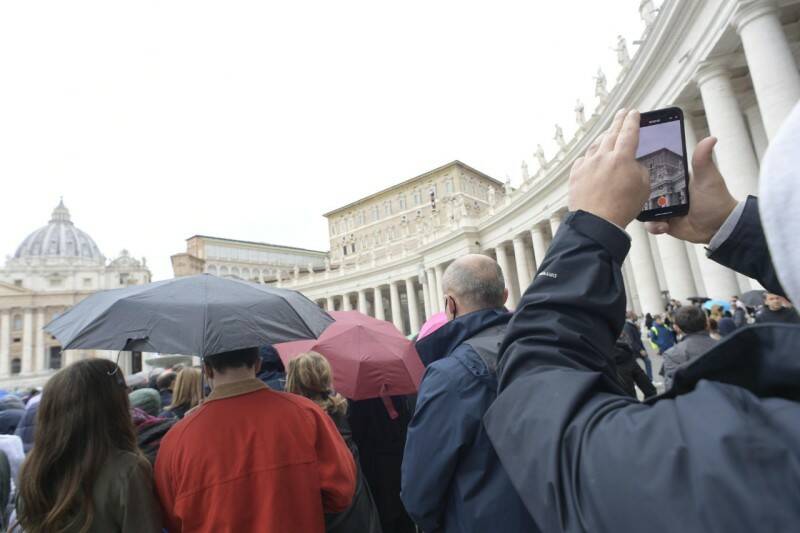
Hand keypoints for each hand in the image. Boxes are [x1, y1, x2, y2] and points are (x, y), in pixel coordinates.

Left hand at [568, 109, 649, 227]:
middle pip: (611, 133)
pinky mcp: (575, 175)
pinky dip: (589, 157)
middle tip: (622, 113)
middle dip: (618, 121)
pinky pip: (583, 160)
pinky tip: (592, 158)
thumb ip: (639, 169)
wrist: (596, 223)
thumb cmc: (621, 208)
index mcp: (622, 158)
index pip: (629, 132)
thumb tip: (632, 164)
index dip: (632, 121)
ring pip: (596, 145)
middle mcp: (602, 157)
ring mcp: (587, 165)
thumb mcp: (643, 187)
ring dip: (603, 137)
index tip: (634, 113)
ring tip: (608, 134)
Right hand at [644, 137, 737, 243]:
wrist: (718, 228)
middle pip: (645, 191)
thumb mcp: (707, 178)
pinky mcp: (663, 222)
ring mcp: (664, 208)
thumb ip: (703, 159)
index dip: (644, 171)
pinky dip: (654, 226)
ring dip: (645, 213)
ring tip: (655, 216)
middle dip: (639, 195)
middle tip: (639, 198)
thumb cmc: (716, 200)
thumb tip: (710, 138)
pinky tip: (664, 226)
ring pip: (644, 208)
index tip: (635, 170)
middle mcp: (666, 193)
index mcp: (674, 179)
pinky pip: (650, 224)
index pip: (654, 171)